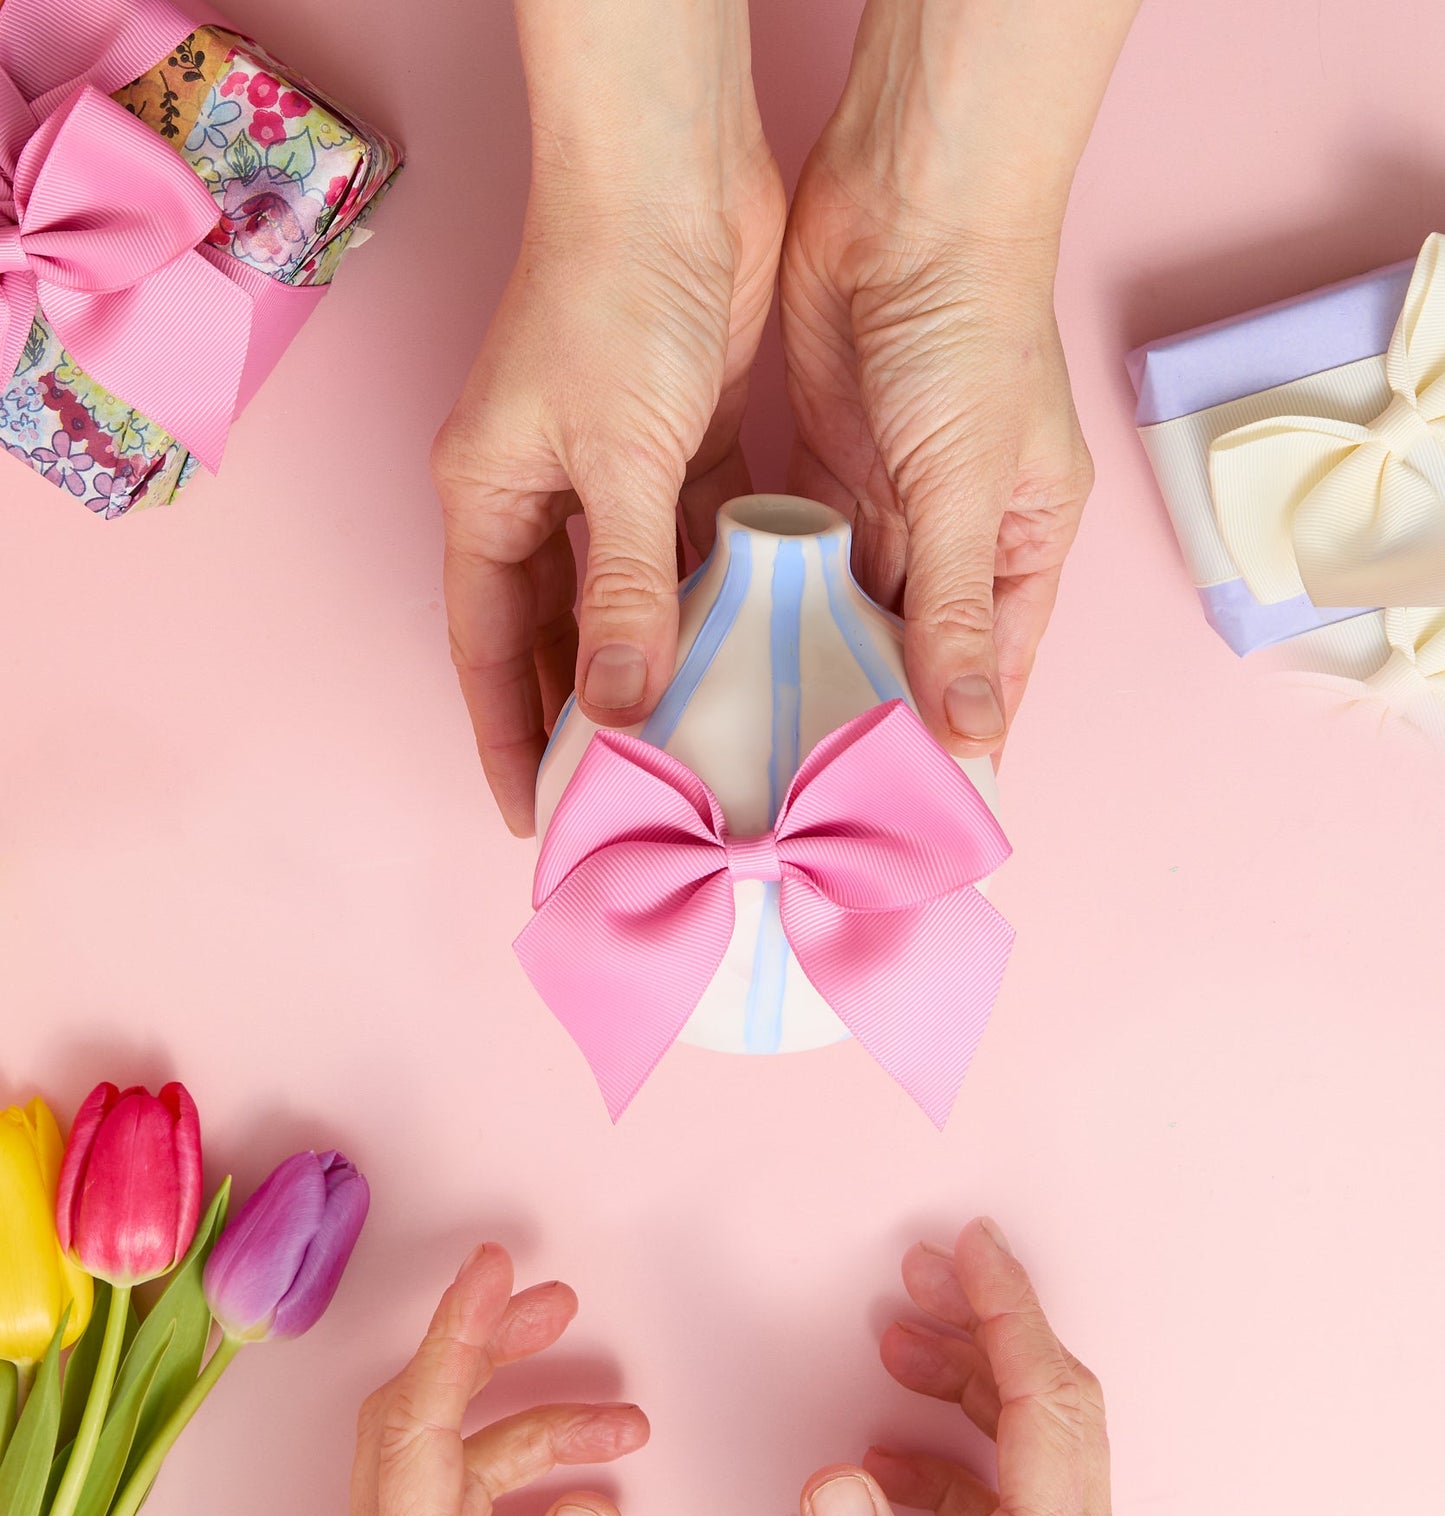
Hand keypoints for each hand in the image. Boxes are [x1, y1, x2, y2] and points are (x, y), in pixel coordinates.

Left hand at [342, 1243, 648, 1515]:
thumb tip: (589, 1512)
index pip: (416, 1421)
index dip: (457, 1331)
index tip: (490, 1267)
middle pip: (430, 1422)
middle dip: (496, 1352)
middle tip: (555, 1307)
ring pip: (468, 1479)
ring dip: (547, 1440)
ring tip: (624, 1430)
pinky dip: (543, 1512)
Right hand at [434, 0, 784, 833]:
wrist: (676, 173)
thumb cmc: (614, 296)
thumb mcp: (617, 459)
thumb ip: (623, 588)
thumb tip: (617, 706)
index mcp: (489, 497)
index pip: (485, 649)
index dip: (505, 735)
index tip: (534, 817)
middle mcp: (541, 492)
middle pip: (553, 636)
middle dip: (582, 719)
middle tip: (624, 801)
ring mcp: (611, 471)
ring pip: (628, 598)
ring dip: (659, 665)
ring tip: (700, 748)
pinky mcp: (680, 446)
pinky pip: (691, 548)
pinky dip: (713, 598)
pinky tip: (750, 654)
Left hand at [781, 142, 1091, 759]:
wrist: (907, 203)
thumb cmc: (972, 336)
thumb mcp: (969, 487)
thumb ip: (957, 612)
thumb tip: (973, 733)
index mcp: (1023, 544)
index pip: (992, 671)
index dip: (954, 735)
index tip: (902, 806)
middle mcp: (959, 532)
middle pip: (912, 648)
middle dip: (866, 708)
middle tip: (805, 784)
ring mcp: (890, 499)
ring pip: (847, 605)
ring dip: (807, 656)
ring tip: (756, 732)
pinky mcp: (825, 463)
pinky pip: (796, 551)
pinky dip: (770, 593)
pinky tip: (730, 648)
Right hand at [801, 1218, 1126, 1515]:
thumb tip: (834, 1486)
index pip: (1045, 1396)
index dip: (1008, 1306)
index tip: (976, 1244)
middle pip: (1048, 1401)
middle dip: (980, 1323)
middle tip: (924, 1273)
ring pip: (1033, 1444)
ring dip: (962, 1386)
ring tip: (898, 1351)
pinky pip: (1012, 1501)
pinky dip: (952, 1463)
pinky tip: (889, 1468)